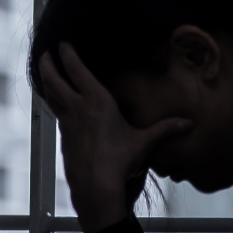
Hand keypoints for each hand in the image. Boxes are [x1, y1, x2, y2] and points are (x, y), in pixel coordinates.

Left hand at [37, 44, 191, 232]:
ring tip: (46, 77)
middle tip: (44, 55)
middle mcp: (77, 109)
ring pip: (51, 99)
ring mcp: (67, 126)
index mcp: (96, 101)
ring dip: (47, 85)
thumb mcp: (144, 143)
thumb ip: (165, 130)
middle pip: (54, 81)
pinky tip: (60, 111)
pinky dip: (55, 108)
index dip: (68, 55)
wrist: (96, 188)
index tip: (62, 44)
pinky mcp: (64, 141)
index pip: (77, 70)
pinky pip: (58, 118)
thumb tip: (188, 123)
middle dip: (48, 66)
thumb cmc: (120, 161)